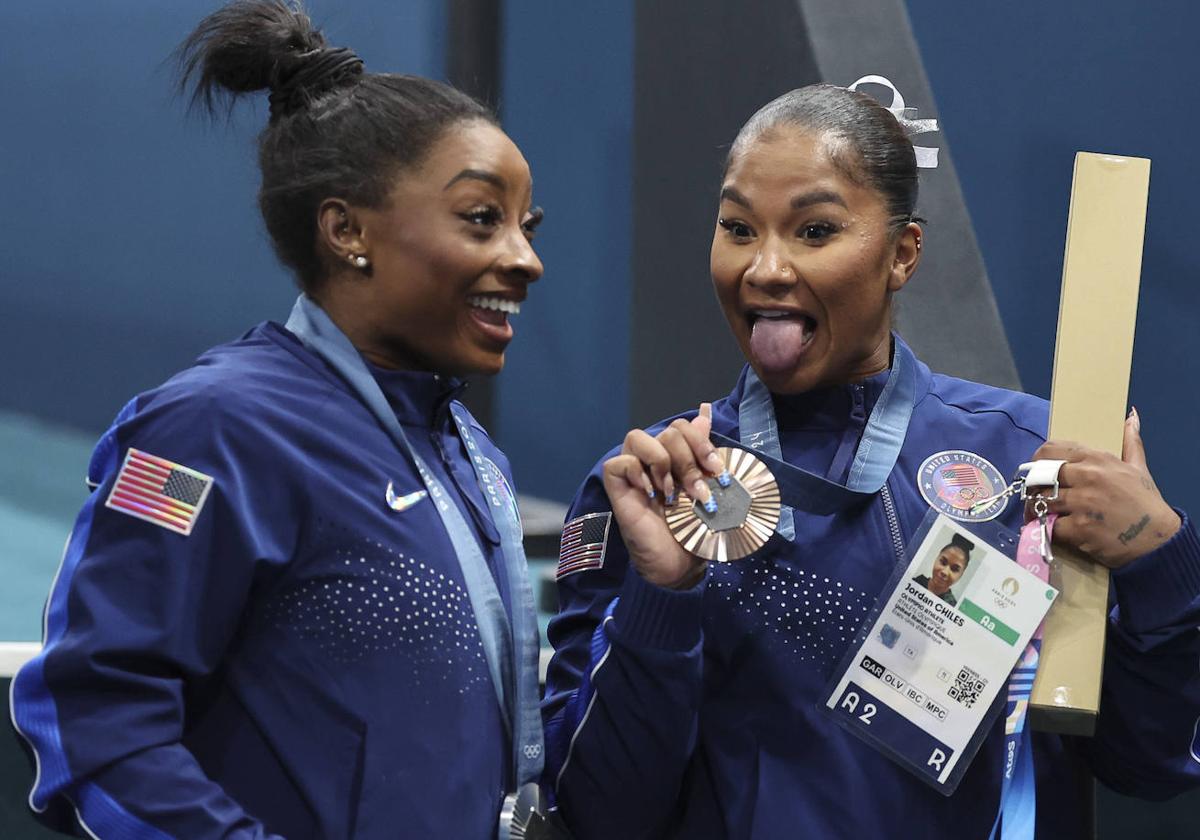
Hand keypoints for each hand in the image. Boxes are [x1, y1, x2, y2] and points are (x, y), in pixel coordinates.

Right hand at [602, 404, 726, 588]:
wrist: (680, 564)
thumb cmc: (694, 529)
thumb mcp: (708, 487)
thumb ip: (704, 451)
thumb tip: (705, 411)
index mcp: (677, 456)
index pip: (684, 426)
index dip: (702, 442)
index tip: (718, 470)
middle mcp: (654, 459)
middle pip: (668, 431)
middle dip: (689, 459)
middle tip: (698, 490)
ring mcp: (634, 473)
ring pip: (637, 437)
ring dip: (662, 462)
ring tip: (672, 492)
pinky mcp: (617, 488)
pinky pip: (619, 462)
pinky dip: (636, 472)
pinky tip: (650, 493)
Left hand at [1027, 408, 1180, 568]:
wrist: (1159, 538)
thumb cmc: (1146, 502)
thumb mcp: (1138, 467)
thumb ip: (1130, 441)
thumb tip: (1131, 416)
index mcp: (1097, 459)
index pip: (1050, 450)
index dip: (1037, 461)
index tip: (1036, 472)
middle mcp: (1088, 477)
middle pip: (1040, 476)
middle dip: (1033, 487)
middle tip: (1034, 496)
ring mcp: (1083, 503)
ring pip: (1041, 500)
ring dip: (1036, 508)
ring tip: (1039, 513)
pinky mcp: (1080, 528)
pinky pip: (1049, 525)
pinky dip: (1047, 528)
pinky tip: (1050, 529)